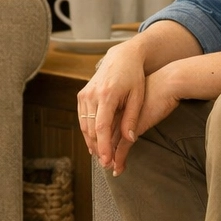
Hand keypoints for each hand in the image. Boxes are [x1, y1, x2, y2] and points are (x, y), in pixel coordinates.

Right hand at [76, 41, 151, 175]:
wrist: (121, 57)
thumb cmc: (133, 76)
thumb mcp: (138, 97)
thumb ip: (132, 119)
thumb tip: (130, 140)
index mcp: (107, 94)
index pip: (102, 127)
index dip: (103, 146)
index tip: (106, 160)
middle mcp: (92, 95)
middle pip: (91, 129)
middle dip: (98, 148)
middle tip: (107, 164)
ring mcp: (84, 94)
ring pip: (84, 125)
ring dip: (92, 142)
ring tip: (101, 156)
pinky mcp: (82, 95)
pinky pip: (82, 118)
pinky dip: (88, 132)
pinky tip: (95, 142)